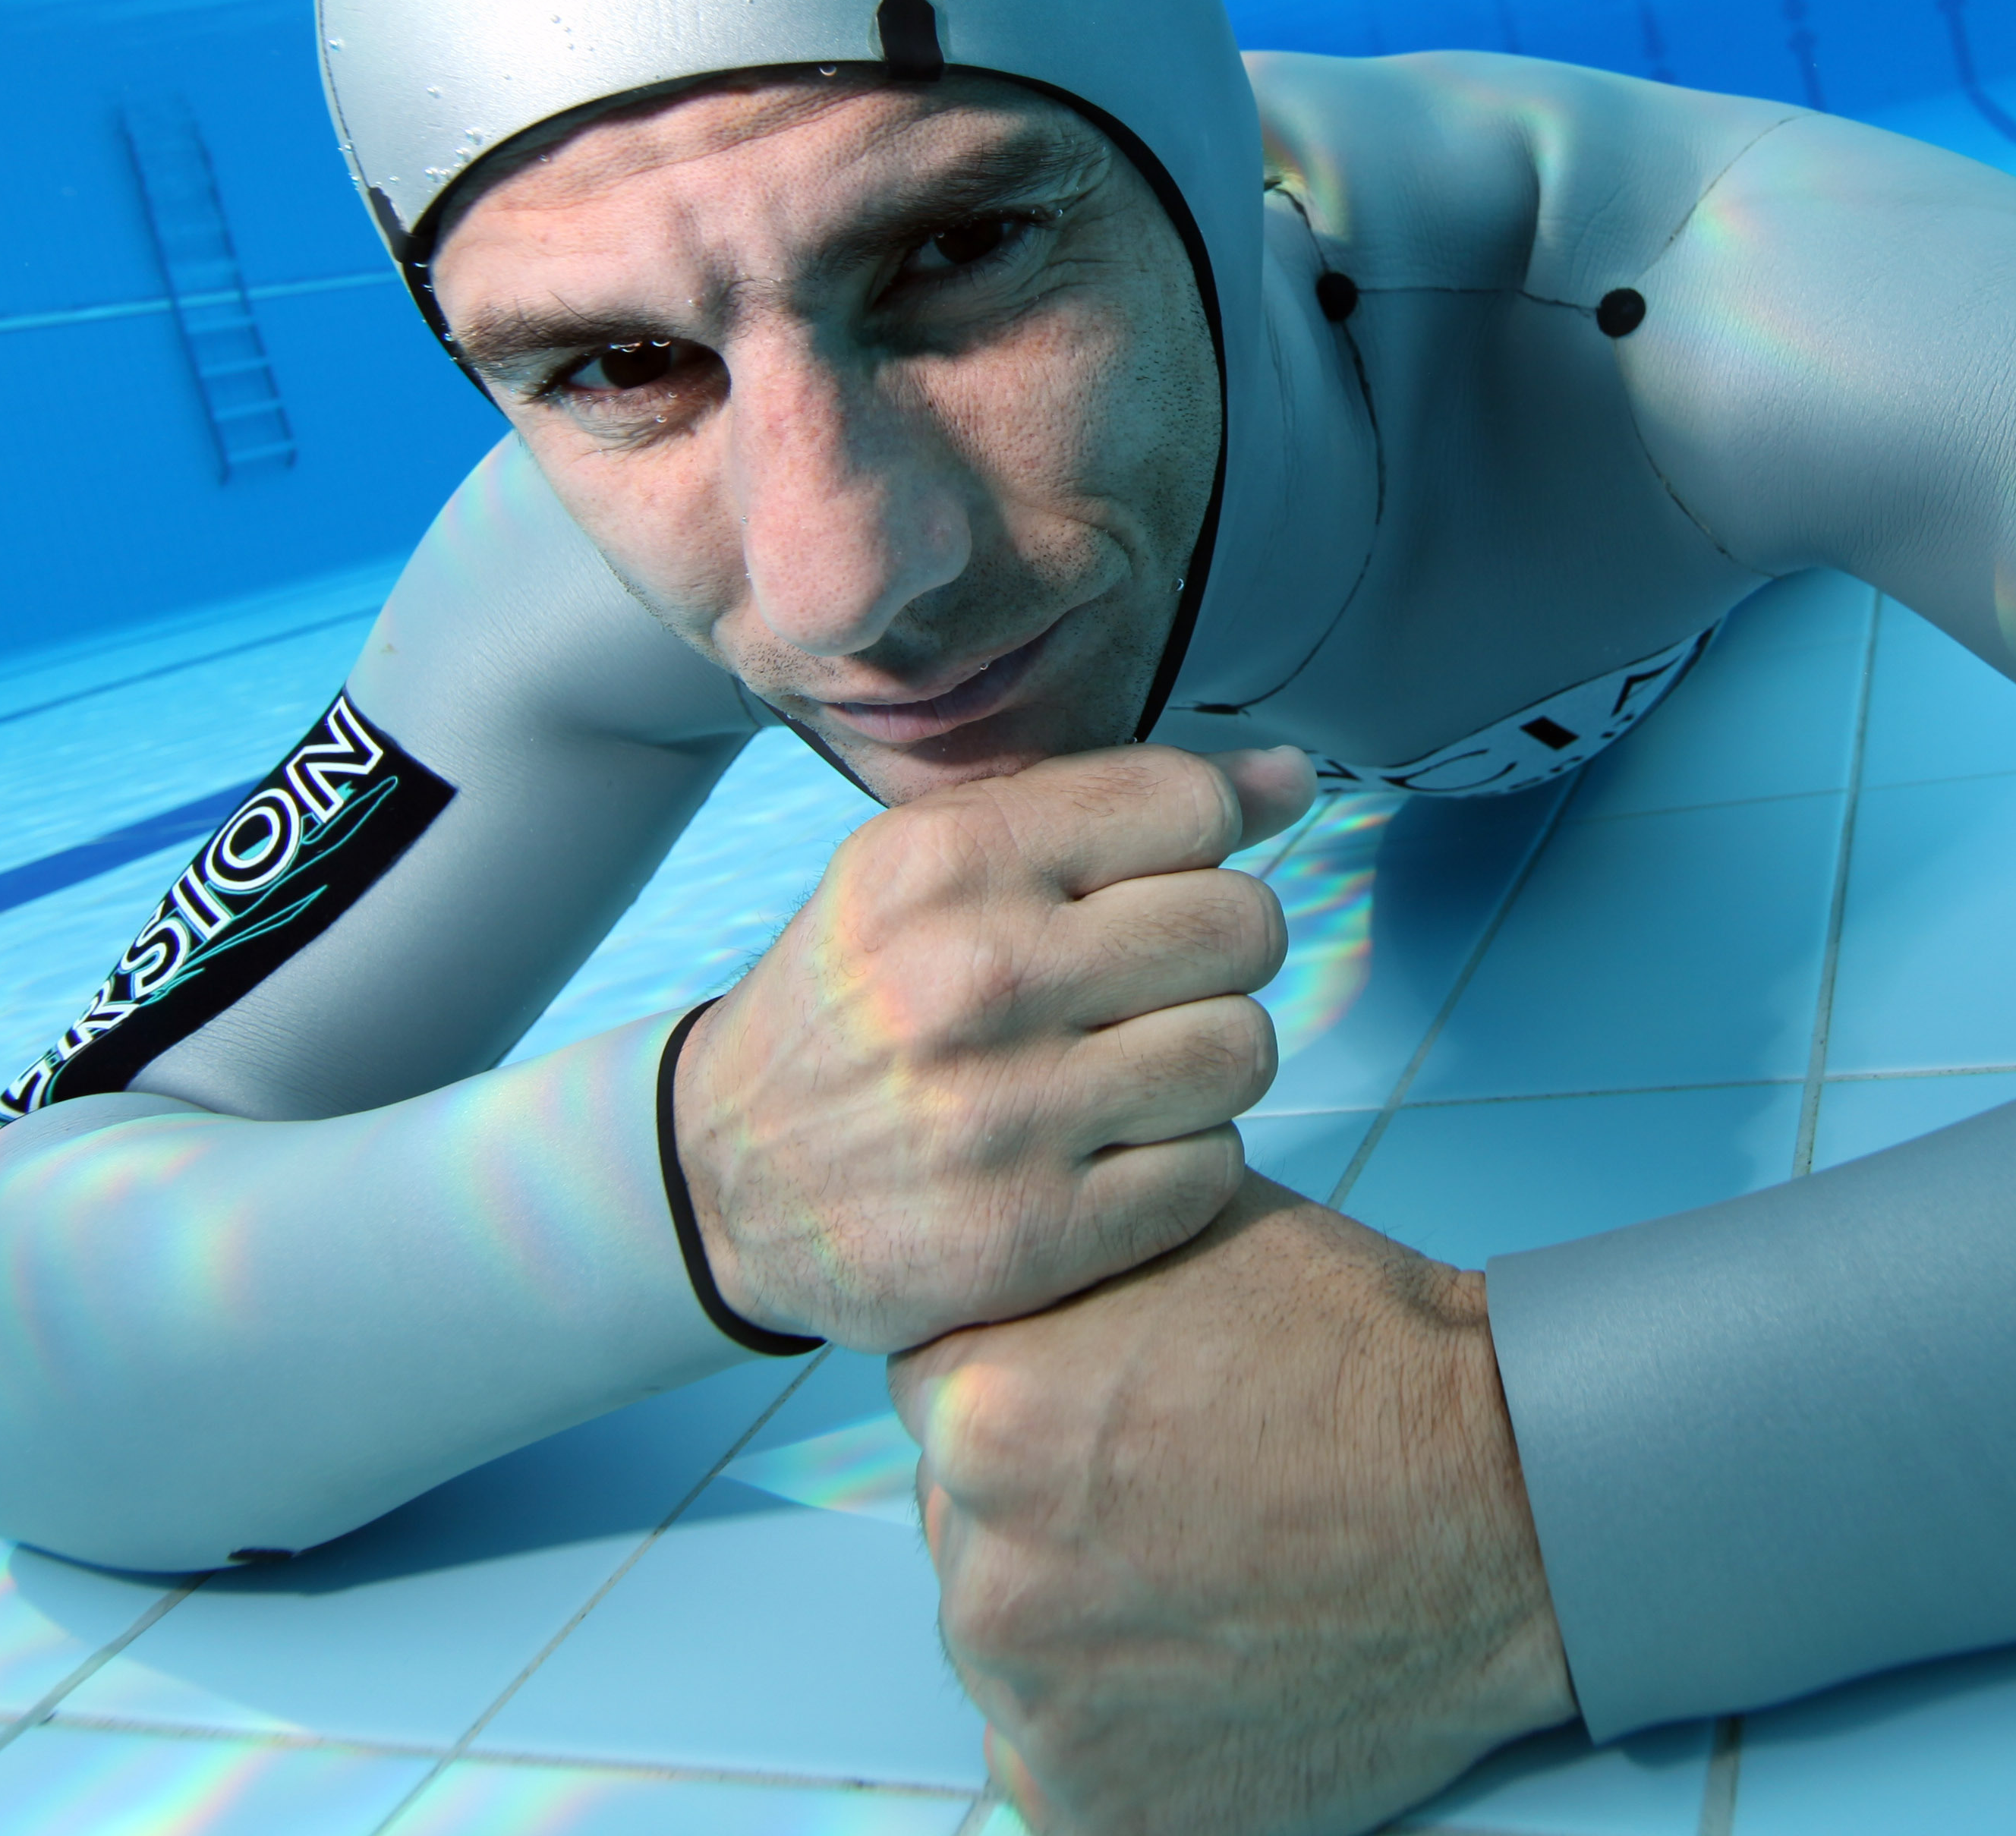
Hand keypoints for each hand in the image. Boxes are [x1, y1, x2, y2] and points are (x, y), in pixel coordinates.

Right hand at [676, 744, 1312, 1350]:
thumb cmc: (869, 995)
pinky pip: (1213, 1170)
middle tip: (1157, 983)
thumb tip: (1289, 778)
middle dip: (1220, 951)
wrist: (726, 1176)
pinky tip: (1112, 1150)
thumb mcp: (940, 866)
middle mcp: (971, 979)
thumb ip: (1108, 807)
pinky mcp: (1033, 1237)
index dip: (1206, 840)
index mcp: (944, 859)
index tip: (1162, 879)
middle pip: (1242, 925)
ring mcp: (1003, 1117)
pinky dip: (1183, 1163)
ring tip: (1137, 1067)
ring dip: (1209, 1062)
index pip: (1189, 806)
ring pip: (1243, 1050)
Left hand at [895, 1181, 1578, 1835]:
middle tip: (1180, 1503)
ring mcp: (1038, 1706)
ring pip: (1014, 1654)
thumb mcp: (1189, 1234)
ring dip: (1083, 1629)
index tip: (1113, 1415)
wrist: (1518, 1504)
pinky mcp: (1101, 1813)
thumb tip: (1007, 1260)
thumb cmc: (1369, 1358)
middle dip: (1049, 1517)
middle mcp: (983, 1567)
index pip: (939, 1404)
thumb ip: (1061, 1265)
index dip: (1033, 1400)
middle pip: (968, 1533)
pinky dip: (1128, 1741)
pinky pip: (1063, 1773)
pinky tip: (1213, 1682)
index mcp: (982, 1412)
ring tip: (1210, 1590)